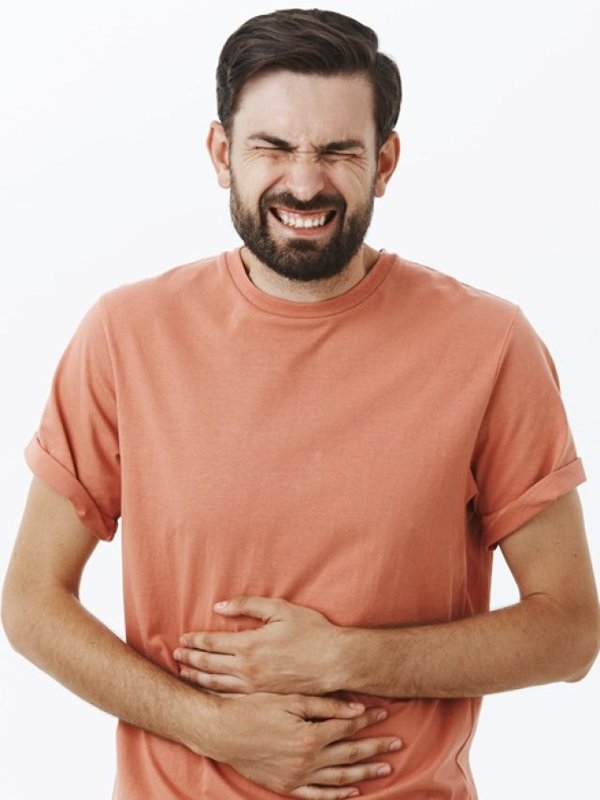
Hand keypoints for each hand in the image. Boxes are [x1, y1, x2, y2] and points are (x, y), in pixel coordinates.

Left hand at [174, 595, 340, 694]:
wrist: (335, 663)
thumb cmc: (311, 632)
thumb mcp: (280, 609)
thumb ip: (248, 605)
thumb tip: (219, 606)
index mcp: (249, 644)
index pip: (211, 643)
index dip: (194, 641)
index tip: (182, 639)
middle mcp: (246, 668)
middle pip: (208, 664)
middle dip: (189, 659)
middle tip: (176, 656)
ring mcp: (254, 686)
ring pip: (216, 683)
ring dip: (197, 677)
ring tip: (184, 674)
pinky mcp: (263, 697)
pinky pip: (230, 696)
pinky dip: (214, 693)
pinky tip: (208, 692)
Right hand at [204, 691, 401, 798]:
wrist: (222, 731)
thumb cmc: (253, 708)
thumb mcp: (289, 699)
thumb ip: (324, 705)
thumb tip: (356, 707)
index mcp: (310, 736)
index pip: (347, 727)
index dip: (367, 720)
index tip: (384, 714)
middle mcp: (307, 760)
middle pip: (350, 755)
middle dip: (375, 748)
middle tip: (397, 744)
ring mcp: (297, 777)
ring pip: (339, 778)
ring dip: (364, 773)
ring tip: (385, 768)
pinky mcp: (285, 786)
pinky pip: (317, 795)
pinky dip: (337, 795)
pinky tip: (353, 791)